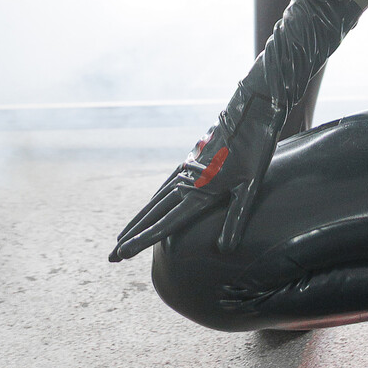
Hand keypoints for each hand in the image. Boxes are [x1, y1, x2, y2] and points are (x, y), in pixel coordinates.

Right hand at [108, 81, 282, 261]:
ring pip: (156, 200)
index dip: (143, 240)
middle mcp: (187, 181)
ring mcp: (187, 169)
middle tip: (111, 257)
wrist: (251, 110)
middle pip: (153, 214)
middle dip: (132, 236)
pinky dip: (152, 201)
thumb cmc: (256, 148)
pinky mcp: (192, 159)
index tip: (121, 253)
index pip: (165, 223)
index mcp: (200, 191)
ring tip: (122, 237)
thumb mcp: (250, 186)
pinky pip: (166, 185)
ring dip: (138, 220)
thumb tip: (224, 249)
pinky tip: (150, 206)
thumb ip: (235, 218)